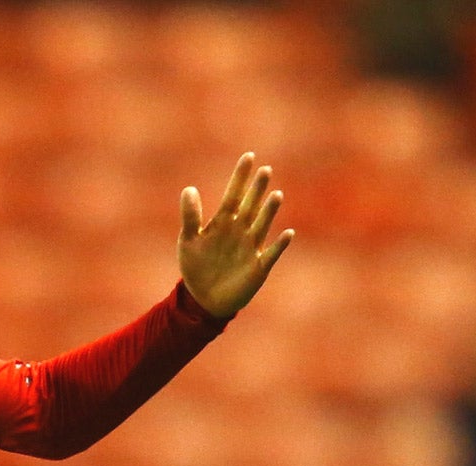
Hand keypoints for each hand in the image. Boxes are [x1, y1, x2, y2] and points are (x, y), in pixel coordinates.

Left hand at [178, 153, 292, 319]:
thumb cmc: (197, 267)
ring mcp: (251, 247)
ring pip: (262, 225)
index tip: (249, 156)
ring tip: (276, 195)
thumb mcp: (189, 241)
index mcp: (223, 222)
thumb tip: (189, 188)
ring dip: (269, 211)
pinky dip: (279, 245)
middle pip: (250, 206)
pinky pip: (271, 254)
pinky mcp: (258, 267)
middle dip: (257, 190)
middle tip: (265, 170)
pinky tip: (287, 233)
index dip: (240, 177)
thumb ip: (190, 216)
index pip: (234, 195)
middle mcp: (240, 231)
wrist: (204, 299)